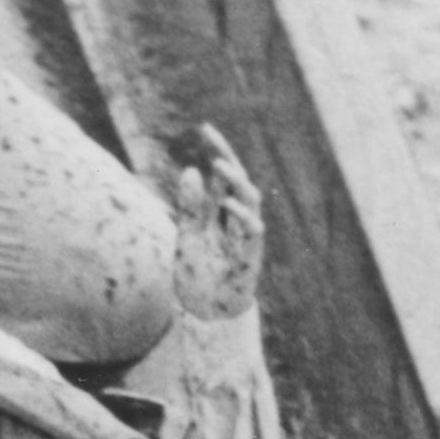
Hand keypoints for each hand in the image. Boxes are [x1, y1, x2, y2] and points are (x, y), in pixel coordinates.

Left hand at [168, 126, 265, 321]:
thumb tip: (192, 170)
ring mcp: (245, 235)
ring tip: (218, 164)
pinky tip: (226, 202)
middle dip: (226, 157)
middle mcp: (236, 218)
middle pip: (238, 180)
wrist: (204, 309)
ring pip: (249, 200)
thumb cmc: (199, 271)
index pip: (222, 175)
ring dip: (234, 181)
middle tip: (211, 139)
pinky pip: (251, 231)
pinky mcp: (249, 255)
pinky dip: (240, 216)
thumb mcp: (188, 234)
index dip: (217, 151)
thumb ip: (191, 206)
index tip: (205, 128)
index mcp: (220, 210)